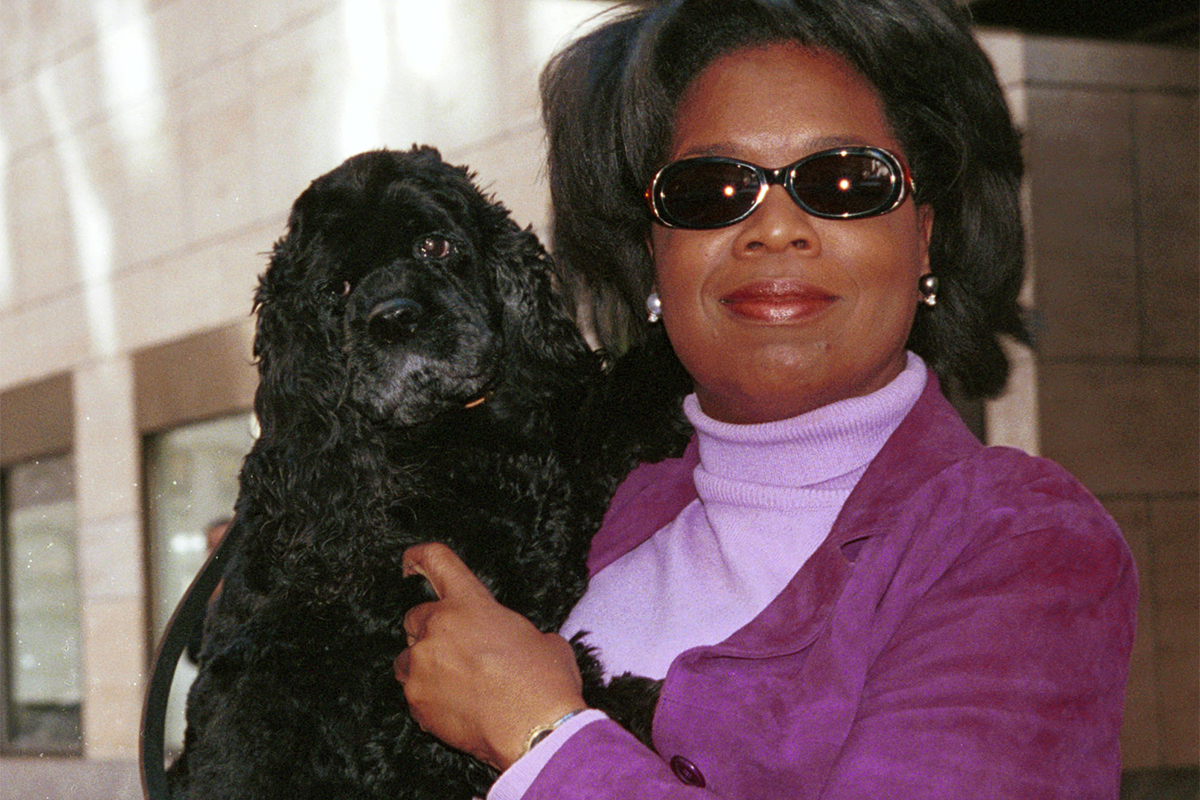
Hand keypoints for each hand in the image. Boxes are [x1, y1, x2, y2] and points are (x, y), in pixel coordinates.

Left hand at [393, 543, 587, 769]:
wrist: (536, 732)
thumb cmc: (546, 683)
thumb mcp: (542, 640)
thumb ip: (512, 630)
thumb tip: (512, 642)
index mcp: (471, 604)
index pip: (436, 561)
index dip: (418, 557)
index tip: (408, 564)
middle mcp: (439, 627)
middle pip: (414, 617)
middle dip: (430, 630)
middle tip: (455, 651)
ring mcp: (422, 665)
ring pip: (407, 658)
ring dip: (424, 666)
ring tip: (455, 686)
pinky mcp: (416, 701)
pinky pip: (413, 694)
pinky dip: (429, 700)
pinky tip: (458, 711)